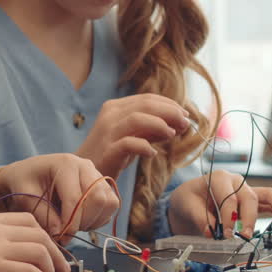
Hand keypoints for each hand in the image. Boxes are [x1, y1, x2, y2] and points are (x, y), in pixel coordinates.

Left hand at [0, 153, 118, 242]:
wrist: (28, 173)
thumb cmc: (24, 181)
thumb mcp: (25, 196)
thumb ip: (42, 215)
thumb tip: (60, 234)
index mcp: (65, 164)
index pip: (76, 198)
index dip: (70, 223)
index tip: (60, 238)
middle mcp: (85, 165)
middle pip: (99, 199)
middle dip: (84, 221)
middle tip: (66, 232)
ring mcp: (96, 174)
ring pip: (109, 203)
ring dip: (93, 221)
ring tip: (72, 225)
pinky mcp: (102, 185)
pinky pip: (111, 206)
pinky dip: (98, 219)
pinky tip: (80, 221)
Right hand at [75, 94, 192, 178]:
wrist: (86, 173)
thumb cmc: (112, 153)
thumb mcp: (134, 136)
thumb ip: (153, 129)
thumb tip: (180, 123)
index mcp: (116, 107)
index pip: (147, 98)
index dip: (170, 104)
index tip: (185, 115)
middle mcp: (110, 115)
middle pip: (145, 104)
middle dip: (169, 112)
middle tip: (185, 123)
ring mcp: (108, 132)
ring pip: (137, 118)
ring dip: (159, 124)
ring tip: (172, 134)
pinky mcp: (107, 150)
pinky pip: (128, 143)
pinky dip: (144, 146)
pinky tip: (152, 153)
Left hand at [165, 170, 271, 237]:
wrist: (190, 199)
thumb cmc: (189, 199)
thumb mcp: (186, 206)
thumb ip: (200, 218)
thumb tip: (212, 233)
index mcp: (219, 178)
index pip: (229, 198)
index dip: (228, 217)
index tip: (224, 234)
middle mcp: (235, 182)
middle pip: (249, 198)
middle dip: (248, 218)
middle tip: (243, 237)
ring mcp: (245, 190)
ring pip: (265, 196)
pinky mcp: (252, 201)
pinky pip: (269, 202)